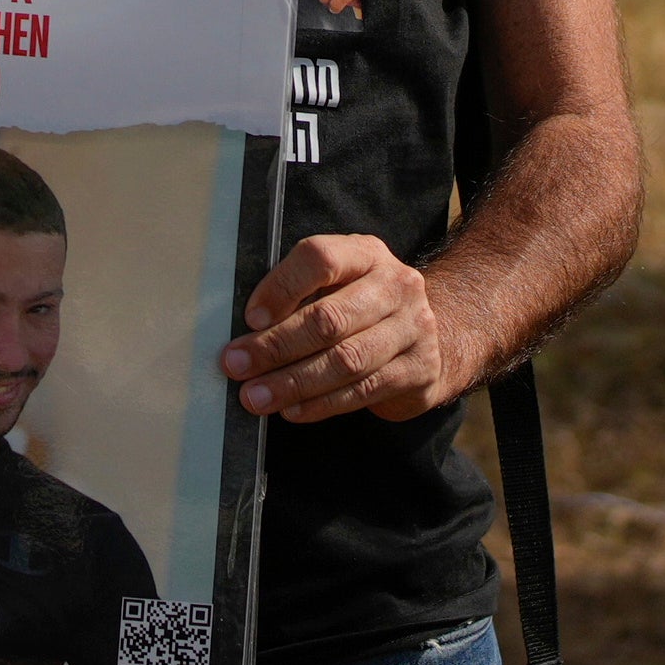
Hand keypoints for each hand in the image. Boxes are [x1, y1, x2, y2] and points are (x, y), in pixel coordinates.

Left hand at [221, 230, 477, 425]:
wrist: (427, 336)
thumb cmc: (361, 307)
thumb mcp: (336, 285)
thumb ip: (298, 297)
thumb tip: (246, 332)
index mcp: (366, 254)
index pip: (321, 259)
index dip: (282, 287)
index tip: (250, 318)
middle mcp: (397, 286)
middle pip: (330, 318)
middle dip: (276, 346)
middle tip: (237, 365)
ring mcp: (413, 329)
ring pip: (346, 361)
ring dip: (293, 382)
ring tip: (256, 396)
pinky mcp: (419, 371)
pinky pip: (362, 391)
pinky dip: (321, 404)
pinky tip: (290, 410)